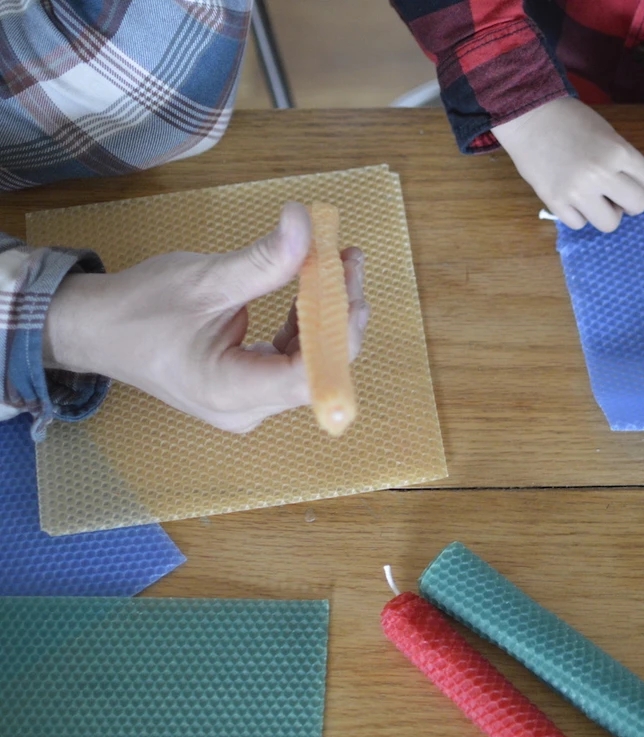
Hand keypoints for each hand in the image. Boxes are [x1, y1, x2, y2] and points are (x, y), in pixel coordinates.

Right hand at [43, 201, 368, 432]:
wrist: (97, 330)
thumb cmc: (138, 310)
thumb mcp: (204, 280)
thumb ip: (262, 260)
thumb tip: (306, 224)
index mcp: (230, 391)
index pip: (309, 376)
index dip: (339, 331)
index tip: (348, 281)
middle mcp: (246, 408)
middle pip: (318, 370)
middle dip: (340, 316)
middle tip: (348, 262)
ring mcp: (249, 401)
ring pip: (310, 363)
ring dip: (328, 315)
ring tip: (337, 264)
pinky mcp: (249, 384)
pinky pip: (292, 357)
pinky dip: (306, 322)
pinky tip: (312, 286)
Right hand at [492, 96, 643, 231]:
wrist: (530, 118)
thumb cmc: (571, 121)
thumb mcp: (608, 135)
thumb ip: (623, 162)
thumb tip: (632, 191)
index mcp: (618, 152)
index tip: (641, 192)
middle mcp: (600, 174)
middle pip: (636, 207)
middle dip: (631, 204)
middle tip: (618, 198)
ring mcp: (576, 192)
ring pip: (609, 224)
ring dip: (606, 214)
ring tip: (594, 200)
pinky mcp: (555, 202)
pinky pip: (579, 224)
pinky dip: (579, 215)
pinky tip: (572, 199)